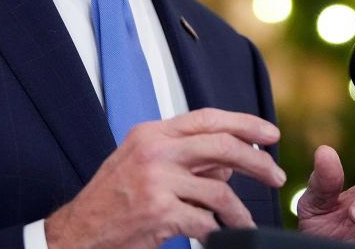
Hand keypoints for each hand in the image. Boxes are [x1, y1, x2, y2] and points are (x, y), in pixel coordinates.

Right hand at [45, 108, 285, 248]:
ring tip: (246, 223)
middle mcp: (154, 150)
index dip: (244, 123)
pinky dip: (219, 232)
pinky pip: (206, 221)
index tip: (269, 133)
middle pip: (222, 145)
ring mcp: (156, 180)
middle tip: (277, 176)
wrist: (77, 235)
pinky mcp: (159, 212)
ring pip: (219, 189)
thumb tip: (228, 159)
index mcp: (151, 133)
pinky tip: (219, 238)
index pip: (208, 118)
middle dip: (258, 161)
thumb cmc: (110, 202)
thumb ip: (185, 158)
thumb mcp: (143, 166)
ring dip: (239, 211)